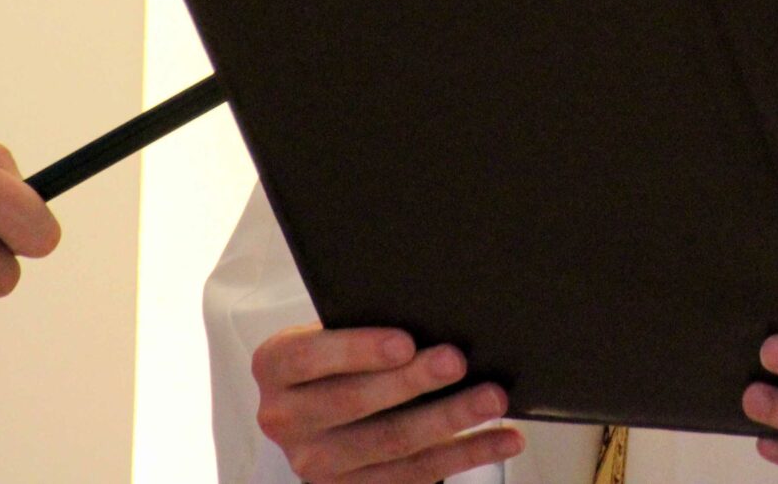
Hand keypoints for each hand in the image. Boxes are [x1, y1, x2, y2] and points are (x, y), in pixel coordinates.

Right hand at [250, 325, 522, 483]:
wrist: (319, 404)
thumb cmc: (339, 353)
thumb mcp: (333, 329)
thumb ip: (367, 322)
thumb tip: (437, 311)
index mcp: (275, 367)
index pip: (310, 357)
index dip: (358, 350)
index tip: (405, 341)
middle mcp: (285, 419)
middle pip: (354, 403)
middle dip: (413, 382)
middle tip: (459, 361)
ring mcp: (315, 463)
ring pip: (391, 443)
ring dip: (449, 421)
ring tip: (493, 399)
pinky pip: (415, 475)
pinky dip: (465, 454)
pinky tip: (502, 438)